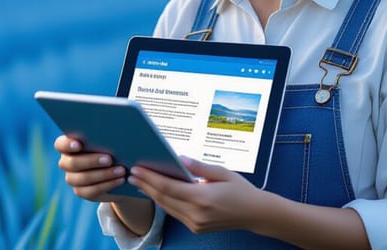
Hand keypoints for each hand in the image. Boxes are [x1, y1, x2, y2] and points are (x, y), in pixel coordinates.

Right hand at [54, 135, 128, 201]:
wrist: (121, 171)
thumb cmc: (115, 148)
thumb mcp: (112, 141)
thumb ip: (107, 137)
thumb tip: (113, 135)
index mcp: (69, 145)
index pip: (60, 144)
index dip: (67, 145)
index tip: (79, 145)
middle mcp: (67, 162)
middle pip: (72, 163)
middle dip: (91, 161)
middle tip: (109, 159)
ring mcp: (72, 178)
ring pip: (81, 178)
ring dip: (103, 174)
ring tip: (121, 170)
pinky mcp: (82, 192)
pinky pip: (91, 191)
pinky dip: (107, 185)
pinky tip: (120, 180)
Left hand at [128, 156, 264, 233]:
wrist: (255, 214)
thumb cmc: (241, 190)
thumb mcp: (222, 172)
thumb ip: (199, 166)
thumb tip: (179, 158)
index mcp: (202, 198)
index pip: (168, 187)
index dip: (150, 178)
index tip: (137, 169)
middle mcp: (196, 214)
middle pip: (163, 198)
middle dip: (146, 185)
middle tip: (131, 174)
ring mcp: (195, 223)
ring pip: (167, 207)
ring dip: (152, 194)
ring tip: (140, 182)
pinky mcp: (196, 228)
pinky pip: (175, 213)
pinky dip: (164, 202)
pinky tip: (157, 193)